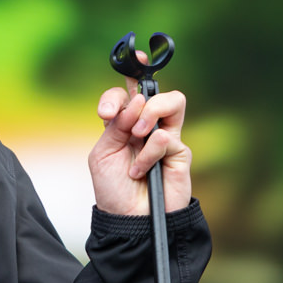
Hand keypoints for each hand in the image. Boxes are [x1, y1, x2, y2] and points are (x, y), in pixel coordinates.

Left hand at [88, 60, 191, 215]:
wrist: (130, 220)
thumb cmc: (113, 190)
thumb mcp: (101, 153)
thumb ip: (114, 125)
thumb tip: (135, 102)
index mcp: (123, 123)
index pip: (130, 90)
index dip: (131, 72)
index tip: (133, 62)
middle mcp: (146, 126)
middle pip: (155, 90)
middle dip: (138, 99)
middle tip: (123, 122)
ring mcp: (166, 137)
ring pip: (174, 101)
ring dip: (150, 113)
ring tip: (137, 136)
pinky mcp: (181, 152)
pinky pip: (166, 137)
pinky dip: (148, 153)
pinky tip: (141, 171)